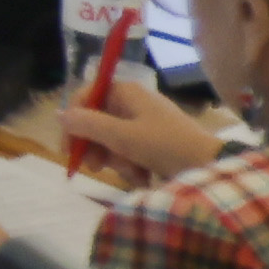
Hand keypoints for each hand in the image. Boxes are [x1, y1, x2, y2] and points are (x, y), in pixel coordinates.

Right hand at [19, 59, 217, 183]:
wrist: (211, 167)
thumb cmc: (164, 145)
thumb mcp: (122, 136)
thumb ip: (87, 125)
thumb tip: (57, 114)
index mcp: (126, 92)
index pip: (85, 97)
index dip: (72, 121)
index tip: (68, 148)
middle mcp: (134, 102)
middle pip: (98, 120)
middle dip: (96, 146)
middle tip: (95, 167)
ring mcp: (147, 122)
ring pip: (113, 138)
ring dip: (116, 159)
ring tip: (131, 174)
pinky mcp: (157, 141)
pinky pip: (131, 149)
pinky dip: (132, 164)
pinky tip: (142, 176)